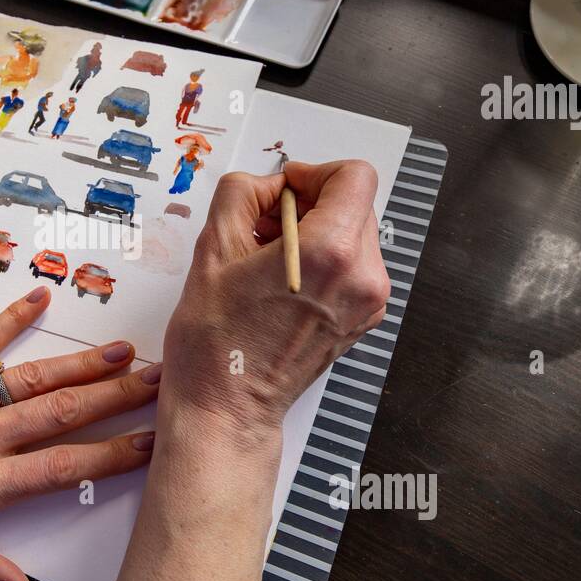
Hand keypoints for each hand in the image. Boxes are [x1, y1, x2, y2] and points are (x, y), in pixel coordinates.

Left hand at [0, 287, 159, 580]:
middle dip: (118, 397)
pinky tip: (39, 299)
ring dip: (83, 364)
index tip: (151, 443)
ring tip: (126, 352)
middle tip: (161, 382)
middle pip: (61, 413)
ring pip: (32, 378)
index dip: (114, 455)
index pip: (62, 468)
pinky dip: (11, 319)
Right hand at [161, 160, 389, 450]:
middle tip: (263, 228)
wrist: (228, 408)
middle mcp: (363, 276)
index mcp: (331, 252)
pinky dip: (323, 260)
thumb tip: (266, 185)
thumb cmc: (216, 343)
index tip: (283, 190)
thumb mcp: (212, 250)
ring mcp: (368, 302)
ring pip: (354, 234)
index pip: (355, 176)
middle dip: (310, 203)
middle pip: (355, 204)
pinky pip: (353, 267)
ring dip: (316, 232)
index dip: (314, 172)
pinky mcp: (363, 320)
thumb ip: (240, 195)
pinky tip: (283, 283)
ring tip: (268, 260)